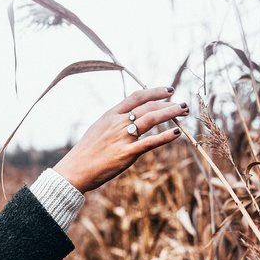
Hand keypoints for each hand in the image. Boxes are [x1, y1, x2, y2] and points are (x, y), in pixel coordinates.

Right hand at [53, 86, 188, 192]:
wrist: (76, 169)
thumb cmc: (87, 152)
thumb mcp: (99, 129)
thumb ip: (115, 122)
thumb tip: (129, 117)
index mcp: (111, 115)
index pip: (136, 97)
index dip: (154, 91)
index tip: (169, 90)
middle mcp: (118, 122)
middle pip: (147, 106)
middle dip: (168, 104)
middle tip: (183, 105)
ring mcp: (123, 137)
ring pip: (151, 119)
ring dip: (170, 113)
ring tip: (184, 112)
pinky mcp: (128, 153)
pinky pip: (150, 142)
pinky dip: (165, 137)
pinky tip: (177, 133)